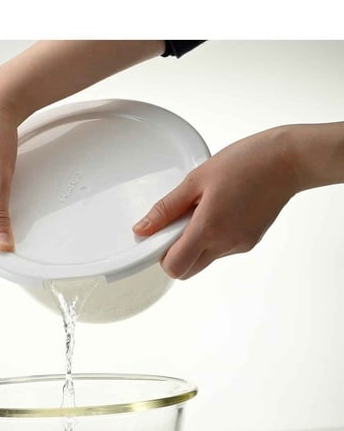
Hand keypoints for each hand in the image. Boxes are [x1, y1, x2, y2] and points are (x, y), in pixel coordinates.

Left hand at [133, 127, 299, 278]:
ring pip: (204, 260)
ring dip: (195, 243)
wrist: (288, 160)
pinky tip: (220, 210)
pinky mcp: (249, 242)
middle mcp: (225, 244)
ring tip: (204, 209)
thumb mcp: (196, 180)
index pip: (174, 267)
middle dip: (176, 253)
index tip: (160, 235)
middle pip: (187, 270)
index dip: (161, 255)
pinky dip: (212, 237)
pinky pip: (221, 250)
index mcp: (209, 228)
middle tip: (180, 221)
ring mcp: (240, 246)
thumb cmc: (244, 162)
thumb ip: (166, 209)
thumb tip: (141, 229)